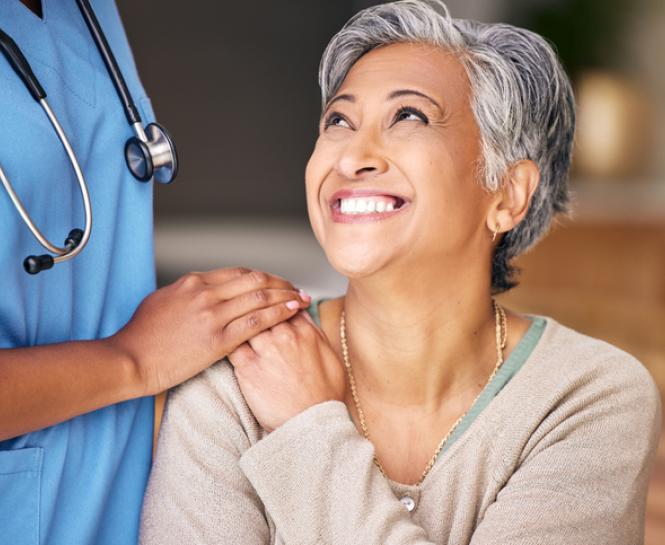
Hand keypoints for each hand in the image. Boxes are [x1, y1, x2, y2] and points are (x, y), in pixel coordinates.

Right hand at [109, 267, 310, 394]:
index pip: (238, 273)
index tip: (274, 282)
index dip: (262, 276)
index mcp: (193, 282)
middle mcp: (206, 293)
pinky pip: (257, 322)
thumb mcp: (162, 301)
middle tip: (295, 288)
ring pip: (260, 297)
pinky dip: (279, 313)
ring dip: (285, 295)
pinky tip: (292, 311)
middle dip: (280, 282)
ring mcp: (213, 315)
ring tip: (301, 298)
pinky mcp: (218, 340)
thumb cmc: (141, 336)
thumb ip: (188, 293)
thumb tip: (203, 290)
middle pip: (254, 280)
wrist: (129, 360)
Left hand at [228, 311, 345, 431]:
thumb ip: (314, 332)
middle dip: (254, 307)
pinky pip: (231, 344)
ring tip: (232, 325)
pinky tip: (225, 342)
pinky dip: (227, 340)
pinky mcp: (247, 368)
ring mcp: (264, 351)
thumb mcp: (330, 357)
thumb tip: (302, 312)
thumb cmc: (322, 396)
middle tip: (245, 310)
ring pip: (245, 322)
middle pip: (262, 308)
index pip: (282, 303)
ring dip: (239, 321)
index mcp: (304, 332)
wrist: (311, 425)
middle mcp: (284, 336)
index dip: (273, 302)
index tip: (267, 304)